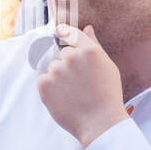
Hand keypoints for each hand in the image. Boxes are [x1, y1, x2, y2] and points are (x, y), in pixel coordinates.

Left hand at [37, 24, 128, 148]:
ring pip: (52, 68)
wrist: (99, 121)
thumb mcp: (107, 66)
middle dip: (68, 65)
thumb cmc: (107, 95)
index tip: (59, 32)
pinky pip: (43, 80)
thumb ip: (94, 45)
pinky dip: (50, 88)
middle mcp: (71, 57)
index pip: (71, 34)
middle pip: (62, 54)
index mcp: (89, 51)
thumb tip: (86, 28)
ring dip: (58, 77)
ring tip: (73, 92)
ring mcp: (56, 70)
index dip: (64, 32)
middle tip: (79, 82)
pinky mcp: (44, 84)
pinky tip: (64, 97)